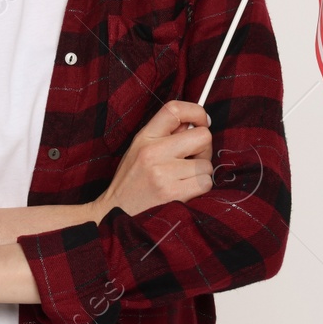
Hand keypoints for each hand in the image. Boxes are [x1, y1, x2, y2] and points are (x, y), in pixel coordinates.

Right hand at [91, 100, 214, 219]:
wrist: (115, 214)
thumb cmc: (132, 182)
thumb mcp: (140, 150)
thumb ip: (166, 135)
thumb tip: (198, 124)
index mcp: (144, 137)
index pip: (174, 109)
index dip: (196, 111)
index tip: (203, 121)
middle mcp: (153, 151)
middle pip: (202, 136)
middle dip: (204, 149)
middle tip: (192, 159)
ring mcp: (163, 173)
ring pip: (207, 164)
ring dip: (200, 173)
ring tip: (182, 179)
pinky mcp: (172, 193)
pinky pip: (205, 183)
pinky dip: (200, 188)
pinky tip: (184, 191)